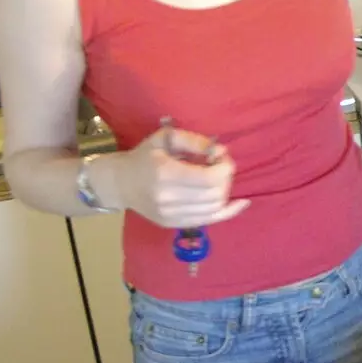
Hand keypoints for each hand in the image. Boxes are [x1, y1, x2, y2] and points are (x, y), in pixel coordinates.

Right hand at [112, 127, 250, 228]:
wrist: (120, 183)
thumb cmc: (145, 156)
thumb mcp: (166, 137)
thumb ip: (195, 141)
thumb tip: (220, 151)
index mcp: (165, 173)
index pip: (209, 179)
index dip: (225, 168)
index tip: (223, 159)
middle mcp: (166, 198)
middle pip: (214, 194)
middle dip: (226, 179)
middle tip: (220, 168)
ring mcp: (169, 215)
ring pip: (214, 208)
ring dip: (224, 192)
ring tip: (217, 180)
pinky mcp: (172, 224)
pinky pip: (208, 221)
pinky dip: (227, 212)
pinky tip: (241, 203)